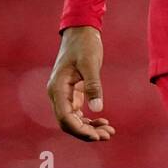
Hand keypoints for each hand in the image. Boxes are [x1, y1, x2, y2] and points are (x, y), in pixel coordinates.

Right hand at [47, 26, 115, 141]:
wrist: (81, 31)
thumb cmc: (85, 45)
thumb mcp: (90, 64)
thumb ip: (93, 86)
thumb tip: (98, 109)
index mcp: (57, 89)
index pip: (66, 118)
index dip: (80, 130)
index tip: (97, 136)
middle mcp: (57, 94)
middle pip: (69, 122)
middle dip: (87, 132)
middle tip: (108, 135)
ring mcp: (64, 94)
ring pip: (74, 119)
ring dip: (89, 127)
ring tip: (109, 132)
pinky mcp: (72, 92)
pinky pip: (78, 112)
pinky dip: (89, 119)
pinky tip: (103, 121)